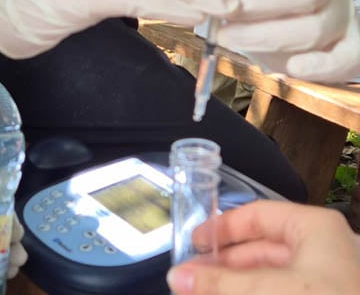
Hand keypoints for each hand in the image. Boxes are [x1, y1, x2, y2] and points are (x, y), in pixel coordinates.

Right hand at [167, 200, 359, 294]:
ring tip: (203, 294)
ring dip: (236, 287)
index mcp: (315, 229)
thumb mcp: (269, 291)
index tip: (192, 245)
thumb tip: (176, 276)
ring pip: (271, 279)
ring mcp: (328, 283)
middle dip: (225, 266)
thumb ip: (221, 284)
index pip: (258, 216)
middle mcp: (324, 251)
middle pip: (262, 249)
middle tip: (189, 280)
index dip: (222, 229)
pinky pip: (283, 294)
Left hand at [216, 0, 359, 81]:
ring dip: (270, 38)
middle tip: (223, 17)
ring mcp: (343, 14)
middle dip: (259, 7)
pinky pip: (347, 58)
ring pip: (316, 28)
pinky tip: (293, 69)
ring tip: (231, 39)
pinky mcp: (350, 45)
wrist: (292, 11)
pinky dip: (321, 67)